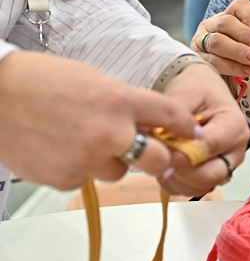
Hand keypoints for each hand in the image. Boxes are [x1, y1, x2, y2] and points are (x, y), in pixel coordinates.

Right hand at [0, 52, 199, 189]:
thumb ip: (127, 104)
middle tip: (150, 151)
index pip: (172, 116)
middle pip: (158, 159)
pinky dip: (81, 168)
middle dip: (158, 157)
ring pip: (120, 172)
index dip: (187, 127)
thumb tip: (151, 122)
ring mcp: (88, 158)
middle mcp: (111, 132)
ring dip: (112, 161)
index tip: (194, 133)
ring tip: (85, 140)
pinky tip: (62, 148)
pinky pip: (87, 179)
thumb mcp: (98, 81)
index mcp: (121, 99)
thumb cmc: (45, 81)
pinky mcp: (66, 179)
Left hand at [156, 63, 249, 195]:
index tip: (159, 153)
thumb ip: (175, 119)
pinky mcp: (213, 175)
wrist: (201, 91)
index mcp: (235, 125)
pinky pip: (192, 190)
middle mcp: (236, 149)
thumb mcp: (186, 94)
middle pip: (210, 175)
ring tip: (161, 157)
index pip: (208, 147)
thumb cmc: (197, 89)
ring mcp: (226, 165)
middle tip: (158, 158)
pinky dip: (174, 182)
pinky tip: (166, 163)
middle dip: (179, 170)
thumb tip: (160, 143)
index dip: (181, 153)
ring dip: (175, 177)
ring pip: (200, 186)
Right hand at [191, 0, 249, 78]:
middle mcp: (211, 24)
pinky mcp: (197, 57)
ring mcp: (200, 40)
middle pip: (226, 23)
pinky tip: (244, 71)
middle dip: (245, 35)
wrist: (220, 77)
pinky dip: (231, 67)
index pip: (239, 6)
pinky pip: (212, 61)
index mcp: (228, 15)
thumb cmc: (239, 57)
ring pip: (217, 41)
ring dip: (238, 52)